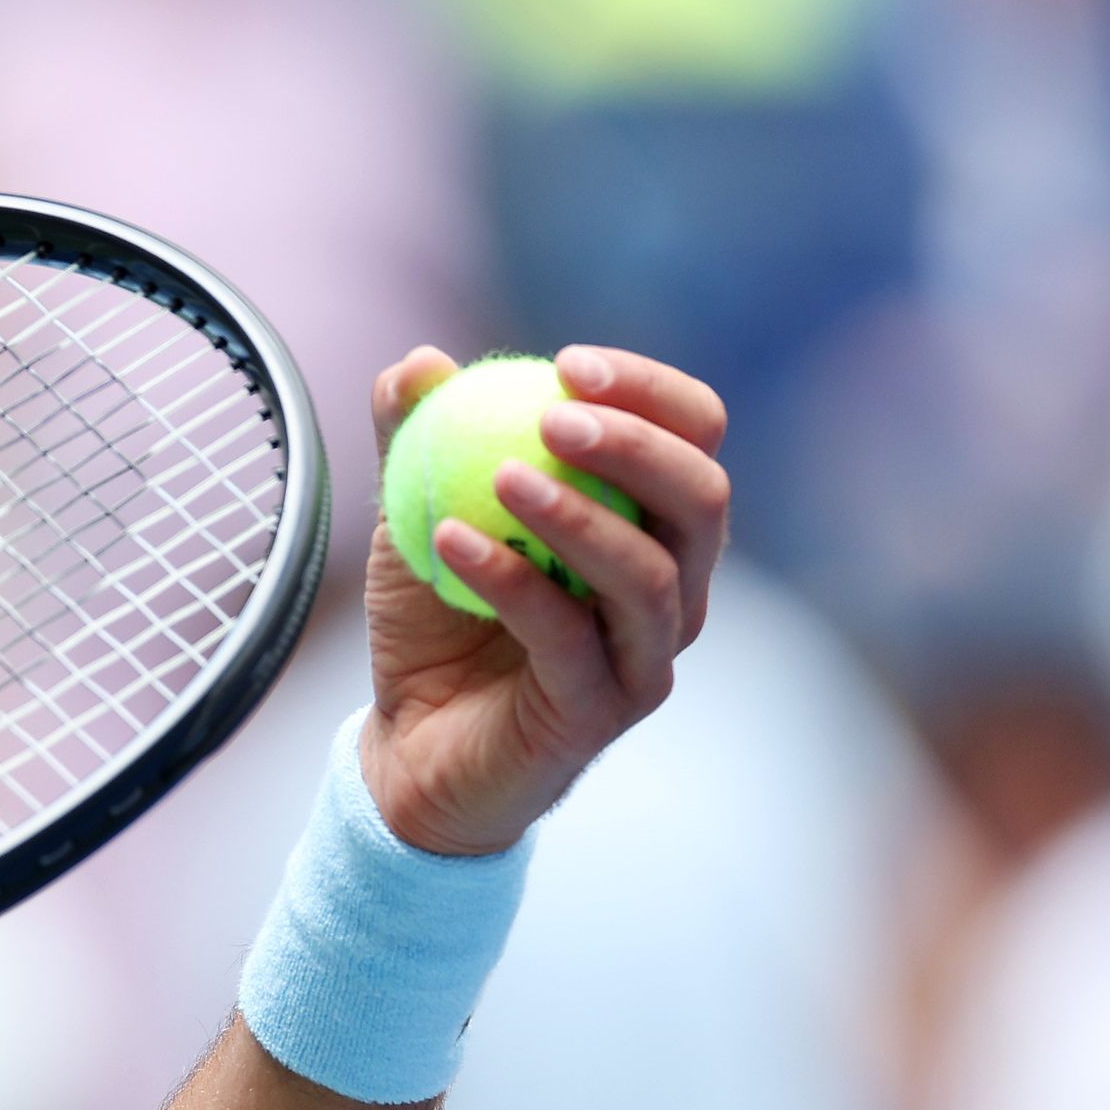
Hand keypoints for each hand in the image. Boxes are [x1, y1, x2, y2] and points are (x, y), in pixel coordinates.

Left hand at [358, 343, 728, 856]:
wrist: (408, 745)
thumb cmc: (436, 621)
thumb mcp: (413, 513)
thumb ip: (417, 439)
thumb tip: (418, 364)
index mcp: (650, 525)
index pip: (693, 438)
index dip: (649, 394)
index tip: (567, 366)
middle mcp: (671, 589)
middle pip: (701, 499)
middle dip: (637, 445)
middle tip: (553, 416)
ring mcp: (643, 657)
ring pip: (650, 575)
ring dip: (579, 515)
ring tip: (501, 476)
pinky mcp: (598, 712)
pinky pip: (569, 639)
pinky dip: (513, 582)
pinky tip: (450, 542)